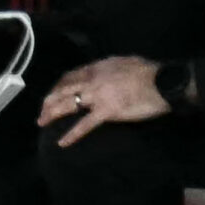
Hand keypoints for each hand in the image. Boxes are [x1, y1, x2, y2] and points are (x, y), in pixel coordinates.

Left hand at [40, 55, 171, 145]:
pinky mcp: (107, 111)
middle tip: (42, 112)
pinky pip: (85, 124)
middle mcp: (93, 79)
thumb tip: (104, 71)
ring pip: (68, 104)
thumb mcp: (124, 62)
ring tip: (42, 123)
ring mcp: (98, 95)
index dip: (58, 86)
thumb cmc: (148, 72)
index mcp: (98, 67)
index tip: (53, 94)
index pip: (70, 76)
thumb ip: (110, 67)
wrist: (162, 82)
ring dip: (52, 114)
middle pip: (63, 90)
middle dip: (49, 101)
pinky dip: (72, 134)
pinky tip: (62, 143)